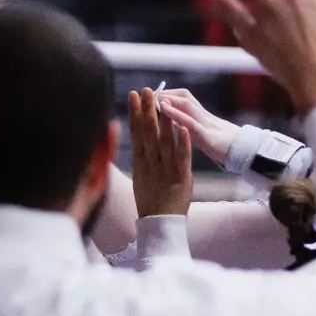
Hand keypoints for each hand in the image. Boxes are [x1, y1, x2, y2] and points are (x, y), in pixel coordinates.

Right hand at [127, 88, 191, 217]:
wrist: (159, 226)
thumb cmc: (151, 203)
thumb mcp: (141, 178)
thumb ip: (141, 159)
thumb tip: (137, 141)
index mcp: (141, 163)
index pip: (137, 133)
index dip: (135, 113)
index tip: (133, 95)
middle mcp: (151, 163)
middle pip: (148, 133)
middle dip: (147, 110)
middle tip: (145, 89)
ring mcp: (165, 169)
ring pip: (164, 140)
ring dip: (164, 120)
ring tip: (163, 101)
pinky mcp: (181, 177)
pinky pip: (182, 157)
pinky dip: (183, 142)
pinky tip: (183, 127)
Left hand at [156, 87, 237, 166]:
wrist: (251, 159)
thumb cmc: (232, 151)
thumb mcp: (212, 138)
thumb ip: (200, 130)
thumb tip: (186, 126)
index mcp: (205, 120)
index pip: (186, 100)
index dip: (170, 95)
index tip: (155, 95)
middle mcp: (206, 119)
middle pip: (185, 97)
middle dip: (167, 93)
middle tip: (150, 94)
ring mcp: (208, 126)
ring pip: (187, 106)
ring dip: (170, 98)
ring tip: (153, 97)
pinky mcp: (210, 138)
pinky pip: (192, 123)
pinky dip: (177, 114)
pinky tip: (164, 110)